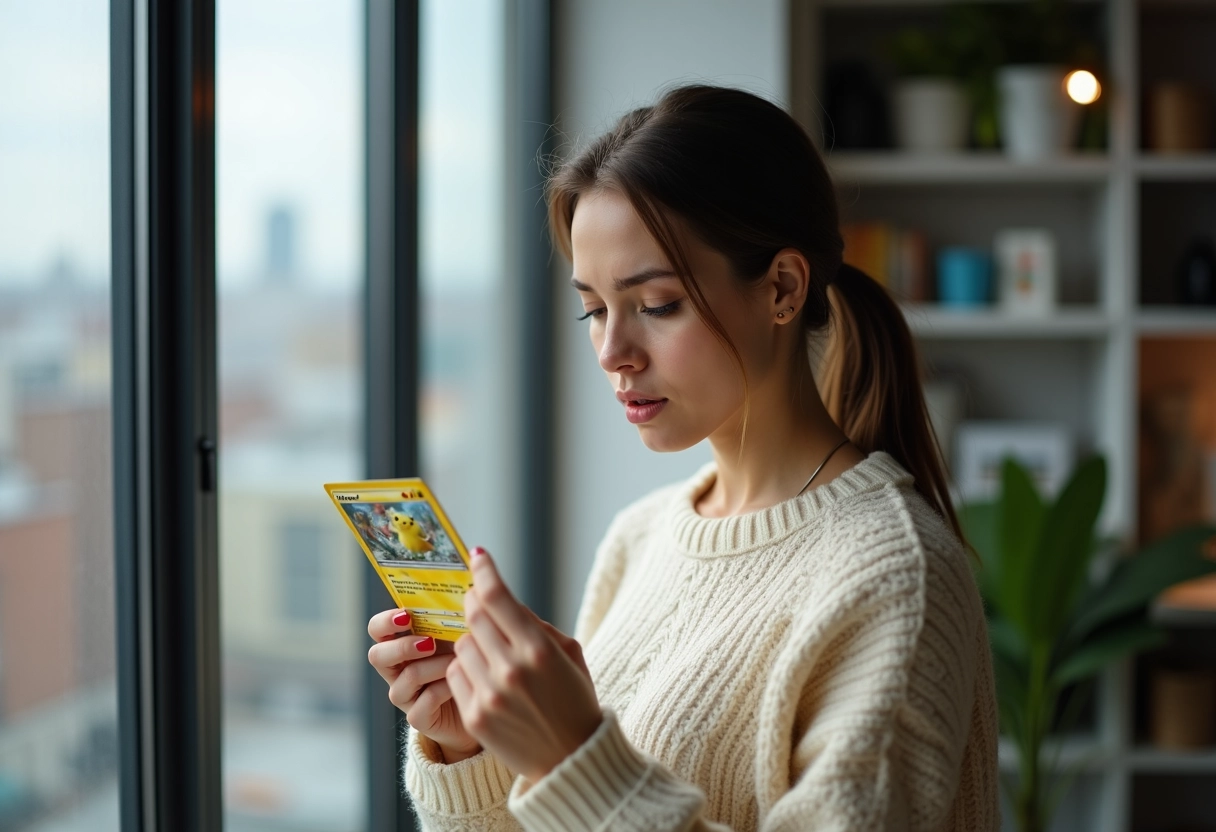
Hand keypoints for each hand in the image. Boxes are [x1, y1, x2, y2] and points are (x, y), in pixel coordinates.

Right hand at [367, 609, 481, 761]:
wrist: (482, 700)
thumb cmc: (469, 658)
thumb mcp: (459, 632)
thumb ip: (452, 613)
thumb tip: (467, 584)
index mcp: (401, 642)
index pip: (377, 628)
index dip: (384, 621)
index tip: (405, 616)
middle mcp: (397, 669)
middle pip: (377, 655)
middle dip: (402, 647)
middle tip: (428, 643)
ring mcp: (405, 695)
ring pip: (404, 679)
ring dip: (433, 667)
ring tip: (457, 660)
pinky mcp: (418, 717)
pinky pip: (423, 703)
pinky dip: (443, 689)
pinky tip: (461, 681)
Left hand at [447, 547, 602, 782]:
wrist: (571, 759)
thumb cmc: (575, 700)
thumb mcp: (570, 654)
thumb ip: (536, 624)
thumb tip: (505, 600)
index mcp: (539, 650)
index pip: (497, 597)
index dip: (484, 571)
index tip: (477, 555)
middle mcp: (511, 670)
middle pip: (473, 616)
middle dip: (475, 603)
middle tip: (479, 600)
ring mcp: (489, 695)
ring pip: (462, 645)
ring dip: (473, 641)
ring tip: (493, 653)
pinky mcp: (474, 716)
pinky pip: (456, 674)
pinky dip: (467, 669)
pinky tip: (486, 678)